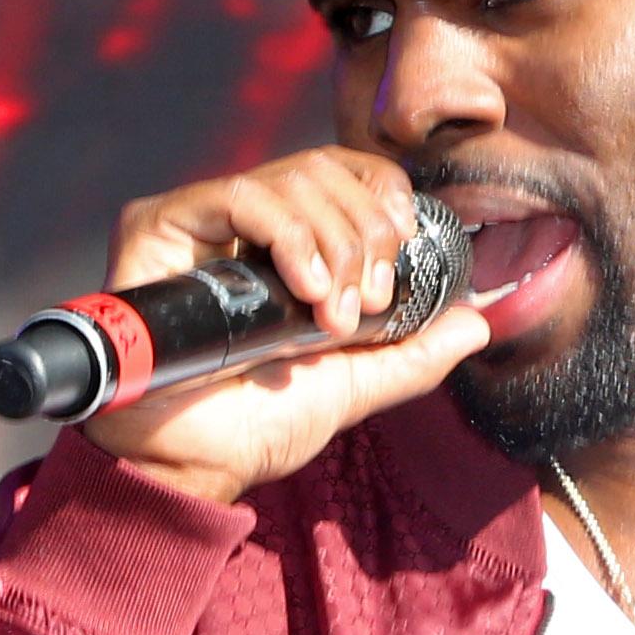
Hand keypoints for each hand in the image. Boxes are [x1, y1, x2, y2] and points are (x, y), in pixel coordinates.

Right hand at [82, 146, 488, 507]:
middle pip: (324, 170)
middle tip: (367, 304)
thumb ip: (413, 353)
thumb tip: (476, 323)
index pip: (342, 173)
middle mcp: (240, 222)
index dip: (382, 194)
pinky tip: (306, 291)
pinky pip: (237, 195)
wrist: (192, 463)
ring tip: (333, 314)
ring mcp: (198, 219)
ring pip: (290, 178)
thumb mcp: (354, 383)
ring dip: (333, 243)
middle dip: (365, 233)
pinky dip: (289, 237)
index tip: (402, 248)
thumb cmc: (257, 425)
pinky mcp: (159, 225)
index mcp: (284, 244)